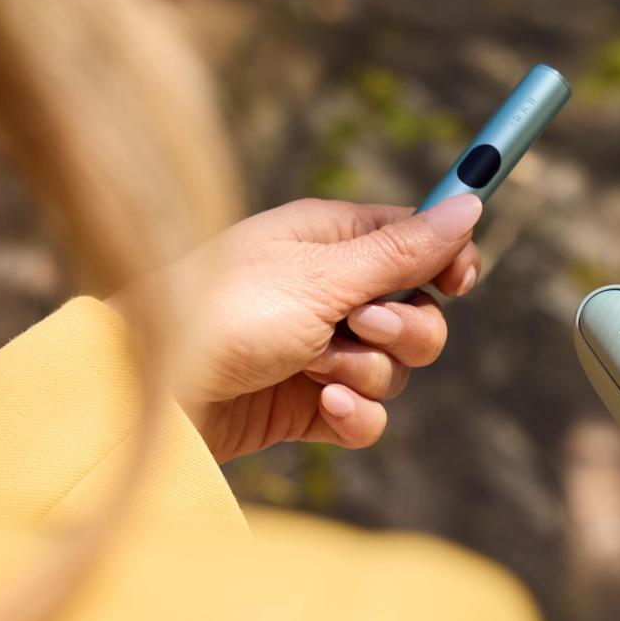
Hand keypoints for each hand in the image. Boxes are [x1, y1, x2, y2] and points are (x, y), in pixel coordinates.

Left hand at [115, 195, 482, 461]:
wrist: (149, 394)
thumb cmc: (221, 315)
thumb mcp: (319, 277)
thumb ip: (400, 252)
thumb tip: (470, 205)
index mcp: (328, 239)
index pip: (414, 240)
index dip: (444, 260)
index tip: (458, 281)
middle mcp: (327, 290)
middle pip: (417, 310)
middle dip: (404, 328)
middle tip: (359, 326)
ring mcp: (317, 349)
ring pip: (394, 367)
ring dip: (365, 371)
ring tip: (313, 369)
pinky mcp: (306, 405)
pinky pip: (366, 412)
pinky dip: (353, 414)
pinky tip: (323, 407)